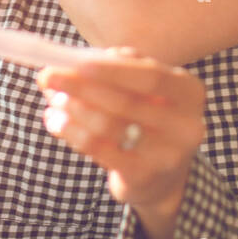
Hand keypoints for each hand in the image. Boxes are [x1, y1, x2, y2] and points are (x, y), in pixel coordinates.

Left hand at [37, 48, 205, 238]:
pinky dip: (72, 133)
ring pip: (109, 126)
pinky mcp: (144, 177)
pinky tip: (55, 122)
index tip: (76, 63)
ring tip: (54, 100)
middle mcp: (186, 125)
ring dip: (74, 110)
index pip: (150, 76)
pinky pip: (100, 150)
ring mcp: (168, 155)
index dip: (112, 70)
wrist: (163, 176)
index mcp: (189, 92)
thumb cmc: (146, 117)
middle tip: (47, 77)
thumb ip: (117, 68)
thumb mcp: (144, 89)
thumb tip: (71, 61)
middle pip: (125, 101)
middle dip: (81, 87)